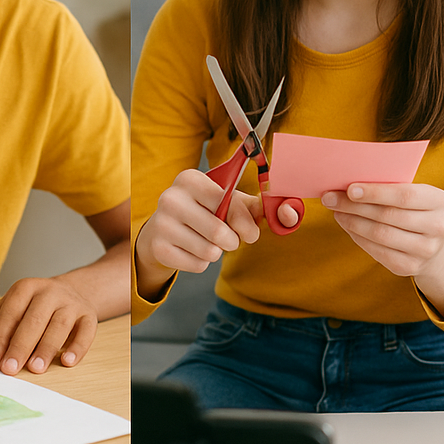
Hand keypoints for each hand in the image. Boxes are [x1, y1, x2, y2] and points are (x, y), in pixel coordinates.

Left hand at [0, 275, 96, 373]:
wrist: (73, 292)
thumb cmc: (34, 306)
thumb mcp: (10, 307)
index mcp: (26, 288)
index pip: (10, 314)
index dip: (0, 339)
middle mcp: (50, 292)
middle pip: (34, 320)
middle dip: (20, 346)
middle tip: (10, 369)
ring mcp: (71, 303)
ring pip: (59, 325)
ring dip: (47, 348)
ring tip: (35, 368)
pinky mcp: (89, 315)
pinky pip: (86, 331)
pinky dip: (78, 347)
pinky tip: (67, 361)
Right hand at [134, 169, 297, 288]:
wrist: (163, 231)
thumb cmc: (205, 212)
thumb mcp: (228, 202)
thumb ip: (255, 206)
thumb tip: (286, 214)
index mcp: (190, 179)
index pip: (224, 201)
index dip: (241, 220)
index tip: (248, 230)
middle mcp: (171, 198)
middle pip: (218, 232)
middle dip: (232, 241)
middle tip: (228, 239)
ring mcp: (161, 223)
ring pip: (209, 251)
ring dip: (216, 252)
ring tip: (206, 242)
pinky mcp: (158, 248)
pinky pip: (197, 265)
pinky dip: (201, 262)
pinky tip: (190, 250)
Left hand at [324, 182, 443, 287]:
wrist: (435, 244)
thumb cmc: (416, 210)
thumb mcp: (414, 194)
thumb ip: (390, 187)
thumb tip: (347, 184)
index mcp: (440, 201)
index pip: (405, 195)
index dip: (375, 193)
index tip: (349, 189)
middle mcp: (438, 227)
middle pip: (388, 215)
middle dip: (354, 206)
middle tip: (330, 198)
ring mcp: (426, 250)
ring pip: (380, 234)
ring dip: (352, 222)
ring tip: (336, 211)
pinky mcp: (410, 267)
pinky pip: (377, 251)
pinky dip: (358, 237)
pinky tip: (347, 226)